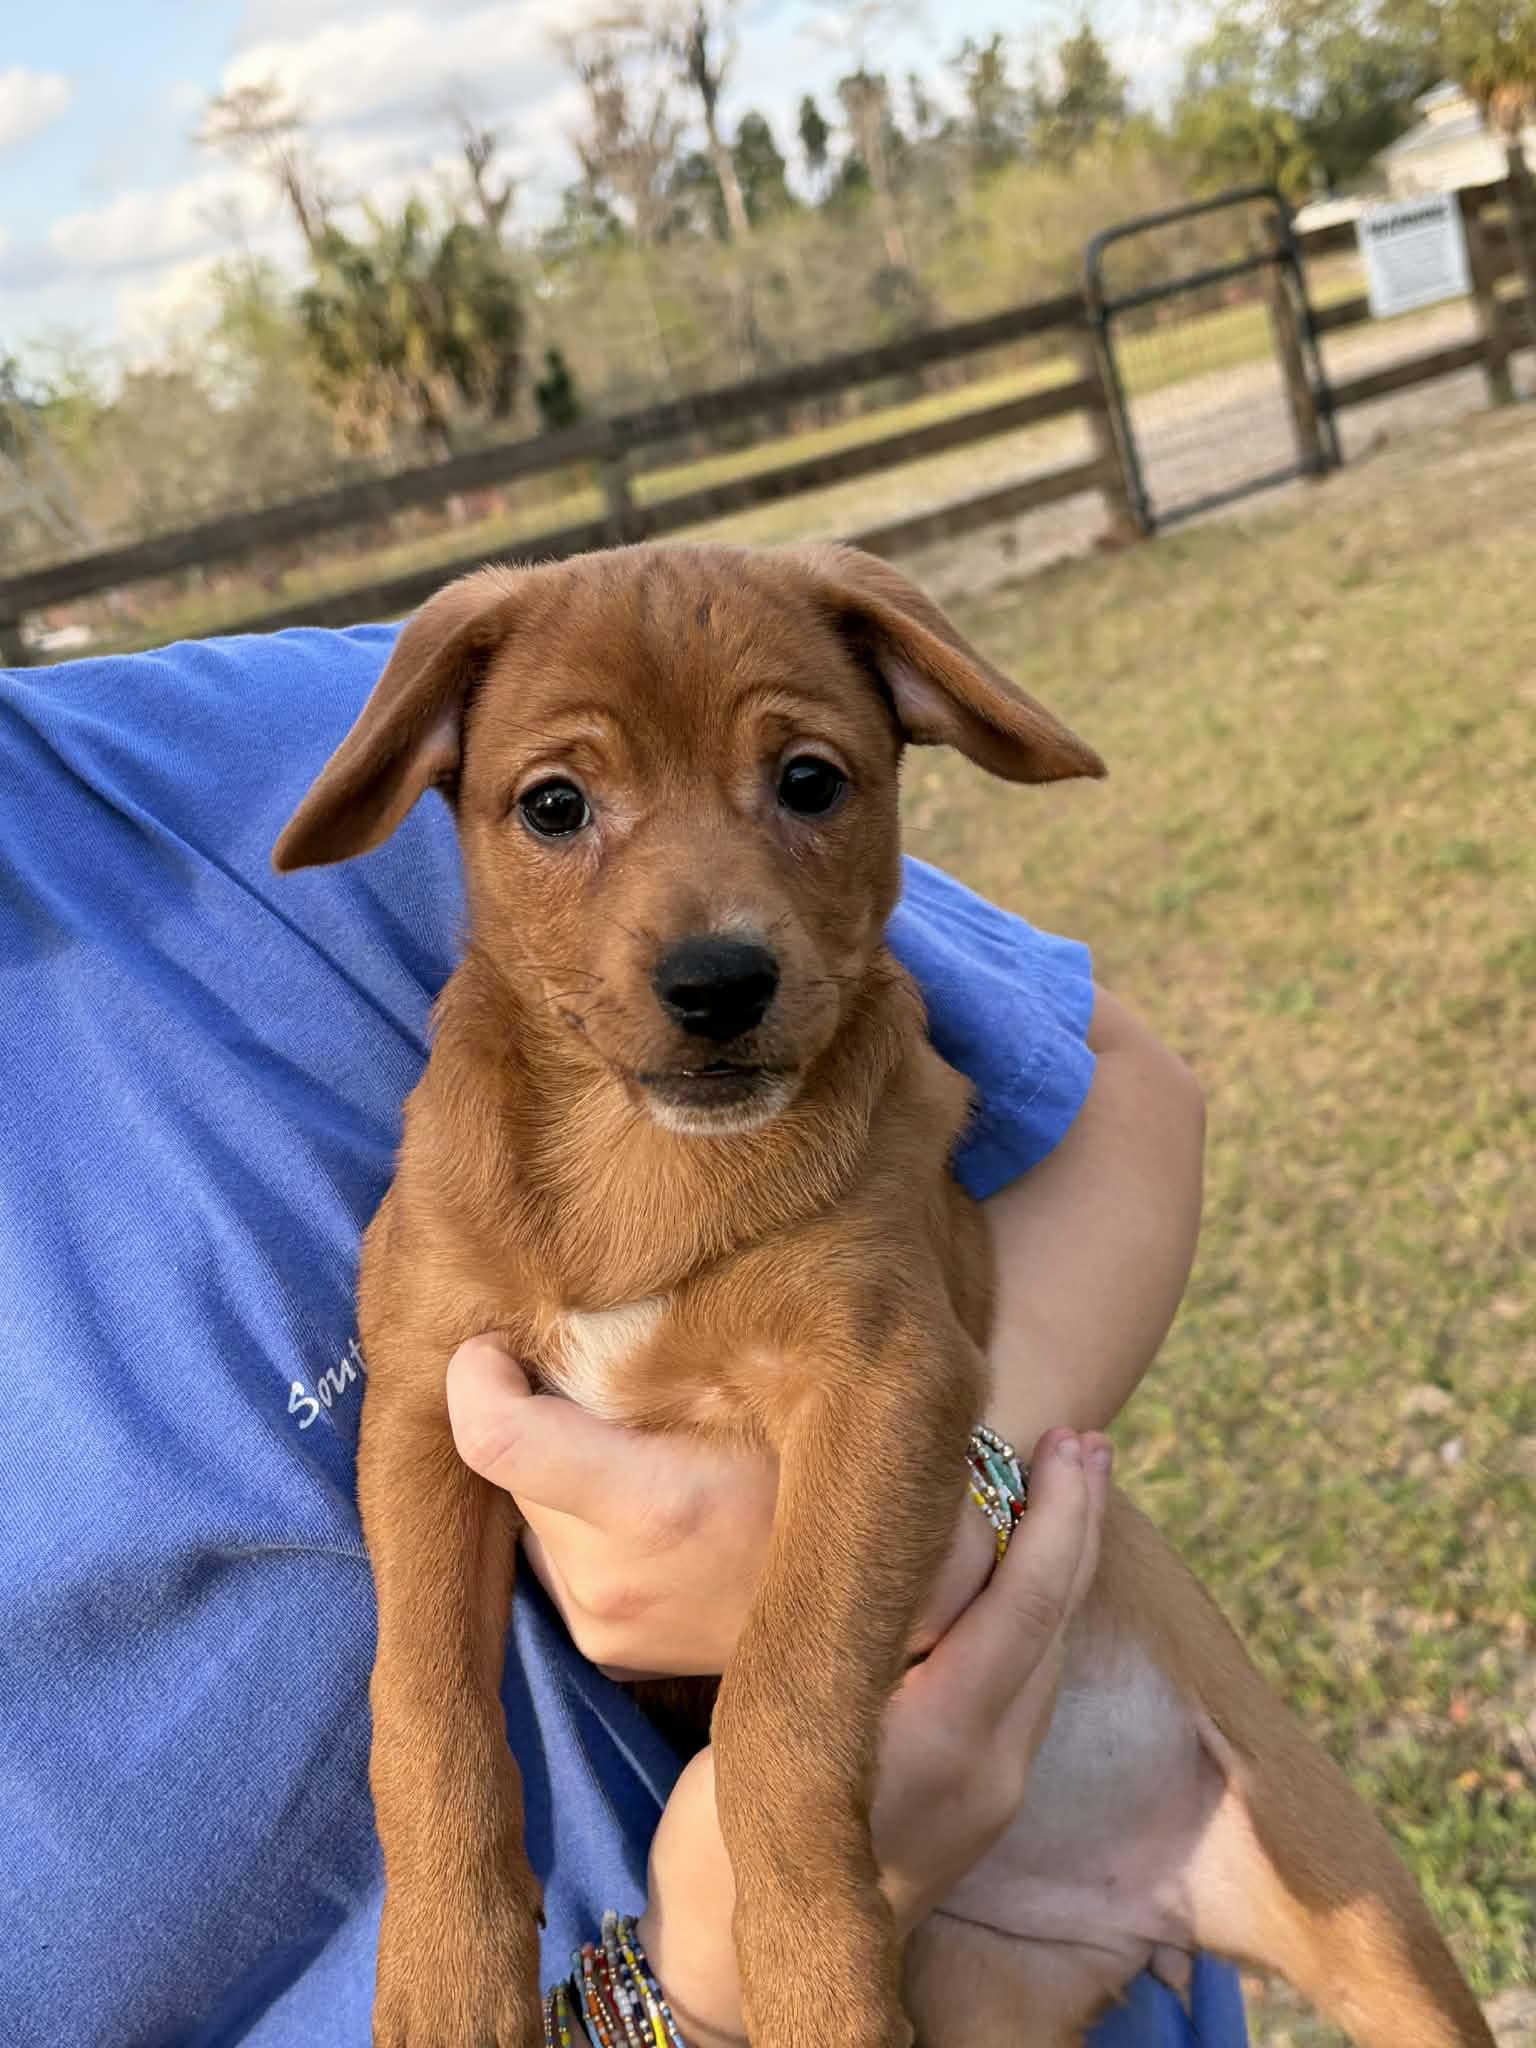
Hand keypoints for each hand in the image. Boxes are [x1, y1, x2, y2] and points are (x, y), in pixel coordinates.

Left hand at [446, 1337, 998, 1677]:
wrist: (899, 1602)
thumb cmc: (847, 1459)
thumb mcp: (777, 1381)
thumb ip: (665, 1347)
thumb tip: (566, 1302)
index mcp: (658, 1507)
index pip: (494, 1438)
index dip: (477, 1378)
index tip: (493, 1346)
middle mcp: (613, 1582)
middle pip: (510, 1460)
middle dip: (542, 1410)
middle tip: (618, 1380)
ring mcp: (605, 1626)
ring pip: (526, 1505)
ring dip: (558, 1465)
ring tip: (651, 1443)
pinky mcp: (606, 1647)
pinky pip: (554, 1550)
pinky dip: (579, 1514)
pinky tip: (650, 1498)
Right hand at [636, 1428, 1110, 2046]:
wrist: (735, 1969)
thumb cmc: (726, 1832)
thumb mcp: (781, 1719)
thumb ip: (855, 1639)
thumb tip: (917, 1539)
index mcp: (943, 1741)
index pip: (1027, 1604)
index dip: (1057, 1516)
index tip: (1072, 1441)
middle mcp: (988, 1768)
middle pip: (1053, 1621)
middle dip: (1073, 1524)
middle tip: (1084, 1440)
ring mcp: (992, 1792)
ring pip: (1044, 1652)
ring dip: (1057, 1563)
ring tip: (1060, 1482)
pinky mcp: (980, 1804)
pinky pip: (1021, 1684)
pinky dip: (1030, 1612)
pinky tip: (1013, 1572)